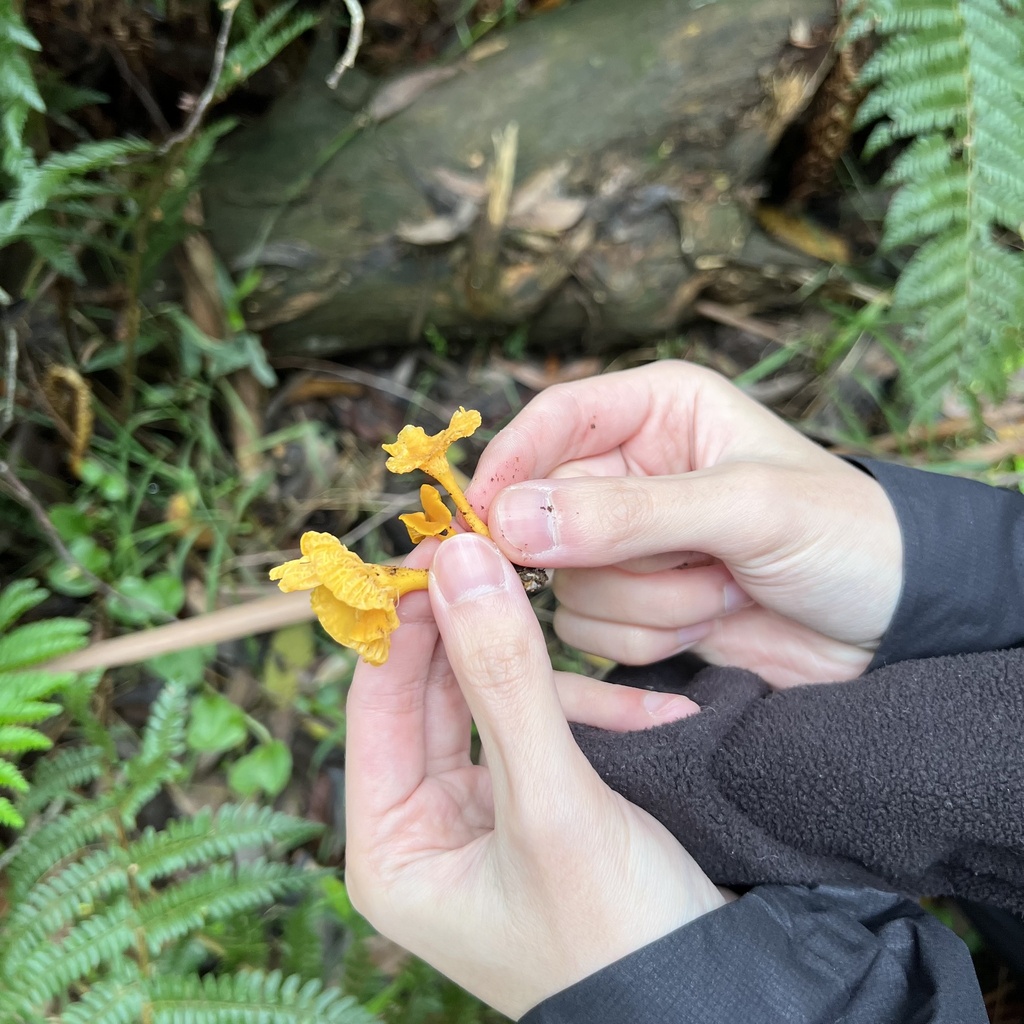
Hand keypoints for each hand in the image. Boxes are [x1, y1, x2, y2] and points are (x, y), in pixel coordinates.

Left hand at [344, 534, 725, 1018]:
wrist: (713, 1009)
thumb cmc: (615, 938)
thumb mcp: (554, 802)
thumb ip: (504, 677)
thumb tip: (460, 560)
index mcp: (390, 847)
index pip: (378, 695)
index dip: (411, 613)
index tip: (448, 542)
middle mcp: (424, 832)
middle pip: (439, 692)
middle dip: (492, 636)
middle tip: (522, 562)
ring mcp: (481, 821)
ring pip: (500, 705)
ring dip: (568, 686)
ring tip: (640, 690)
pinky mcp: (536, 812)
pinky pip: (547, 733)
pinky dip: (599, 718)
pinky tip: (659, 715)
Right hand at [467, 361, 902, 686]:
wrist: (892, 626)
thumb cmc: (844, 536)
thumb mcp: (745, 509)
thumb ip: (628, 514)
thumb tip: (510, 521)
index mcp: (657, 410)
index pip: (552, 421)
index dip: (511, 468)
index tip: (484, 523)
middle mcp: (631, 472)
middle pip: (547, 515)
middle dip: (616, 557)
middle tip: (692, 564)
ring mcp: (629, 543)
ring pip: (568, 584)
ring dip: (647, 605)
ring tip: (724, 588)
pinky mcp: (634, 604)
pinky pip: (590, 631)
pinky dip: (650, 639)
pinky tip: (715, 616)